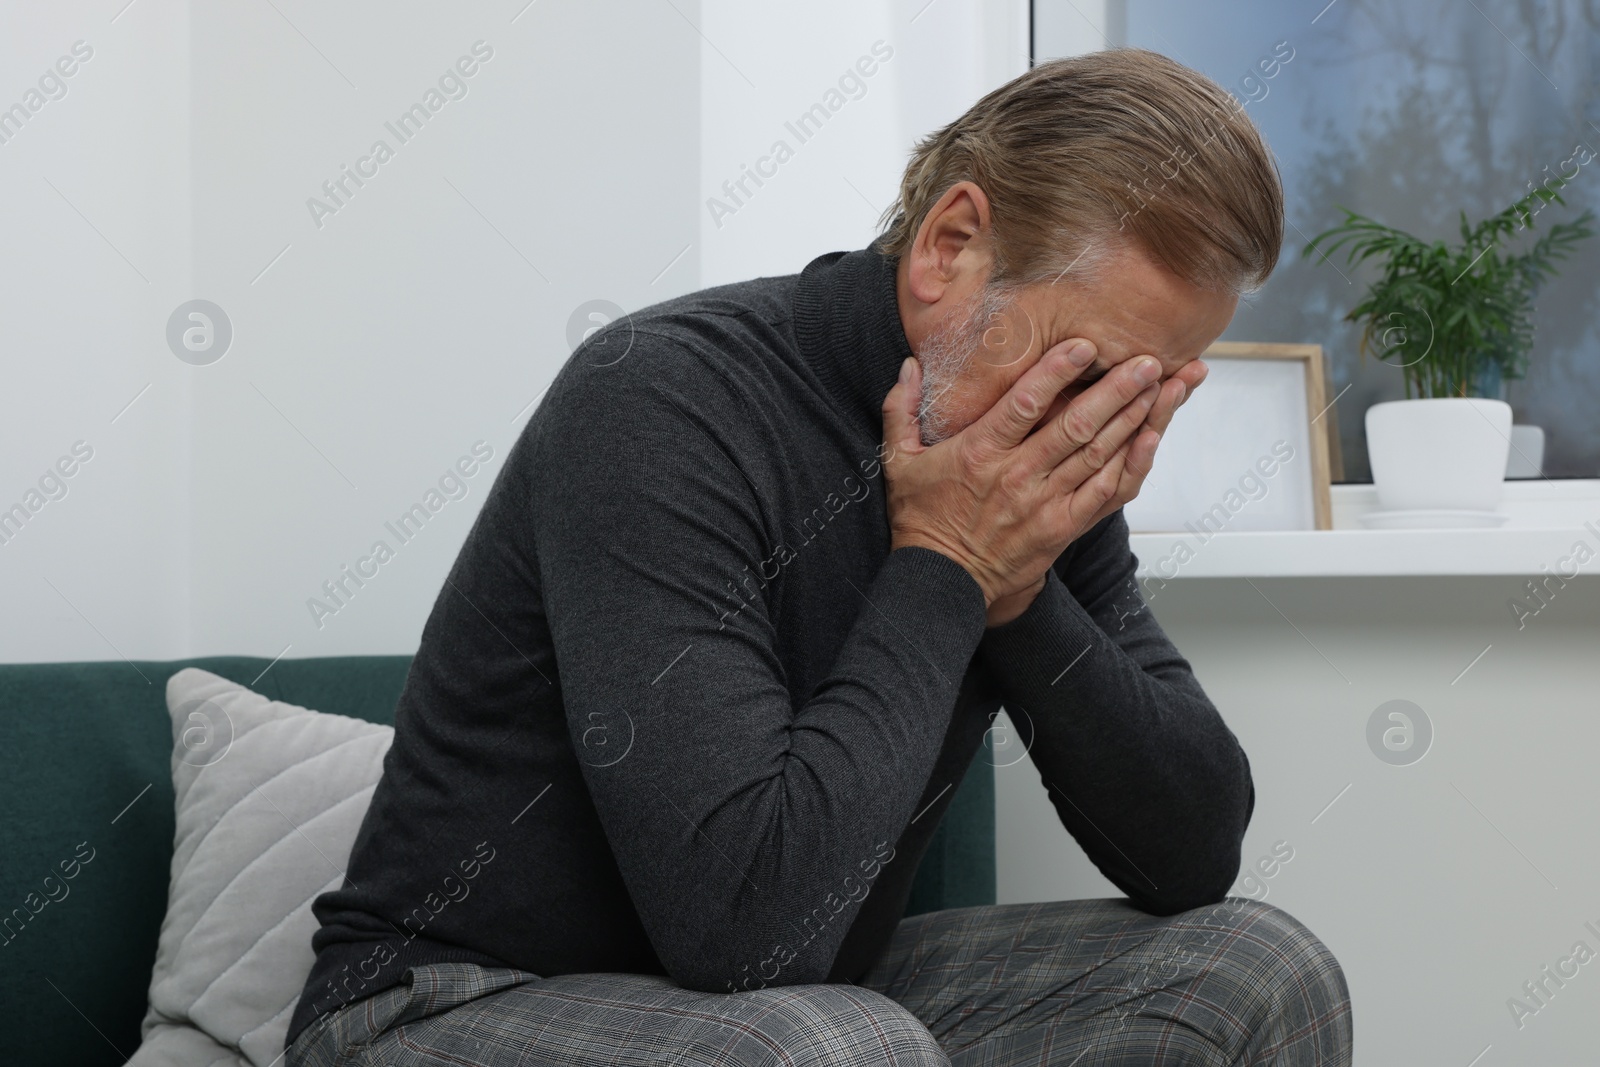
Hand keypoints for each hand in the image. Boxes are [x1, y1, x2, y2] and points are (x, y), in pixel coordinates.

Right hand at [881, 337, 1166, 623]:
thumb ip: (901, 410)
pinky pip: (1107, 492)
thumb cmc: (923, 519)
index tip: (1085, 346)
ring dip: (1135, 418)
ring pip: (1098, 454)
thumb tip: (908, 366)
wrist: (943, 582)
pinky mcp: (1063, 526)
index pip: (1023, 405)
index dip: (1057, 373)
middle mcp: (1017, 476)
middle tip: (1148, 361)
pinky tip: (1152, 438)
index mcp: (979, 453)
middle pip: (1076, 426)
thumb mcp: (900, 462)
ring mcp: (1045, 504)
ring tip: (1163, 387)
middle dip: (1117, 390)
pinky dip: (1133, 464)